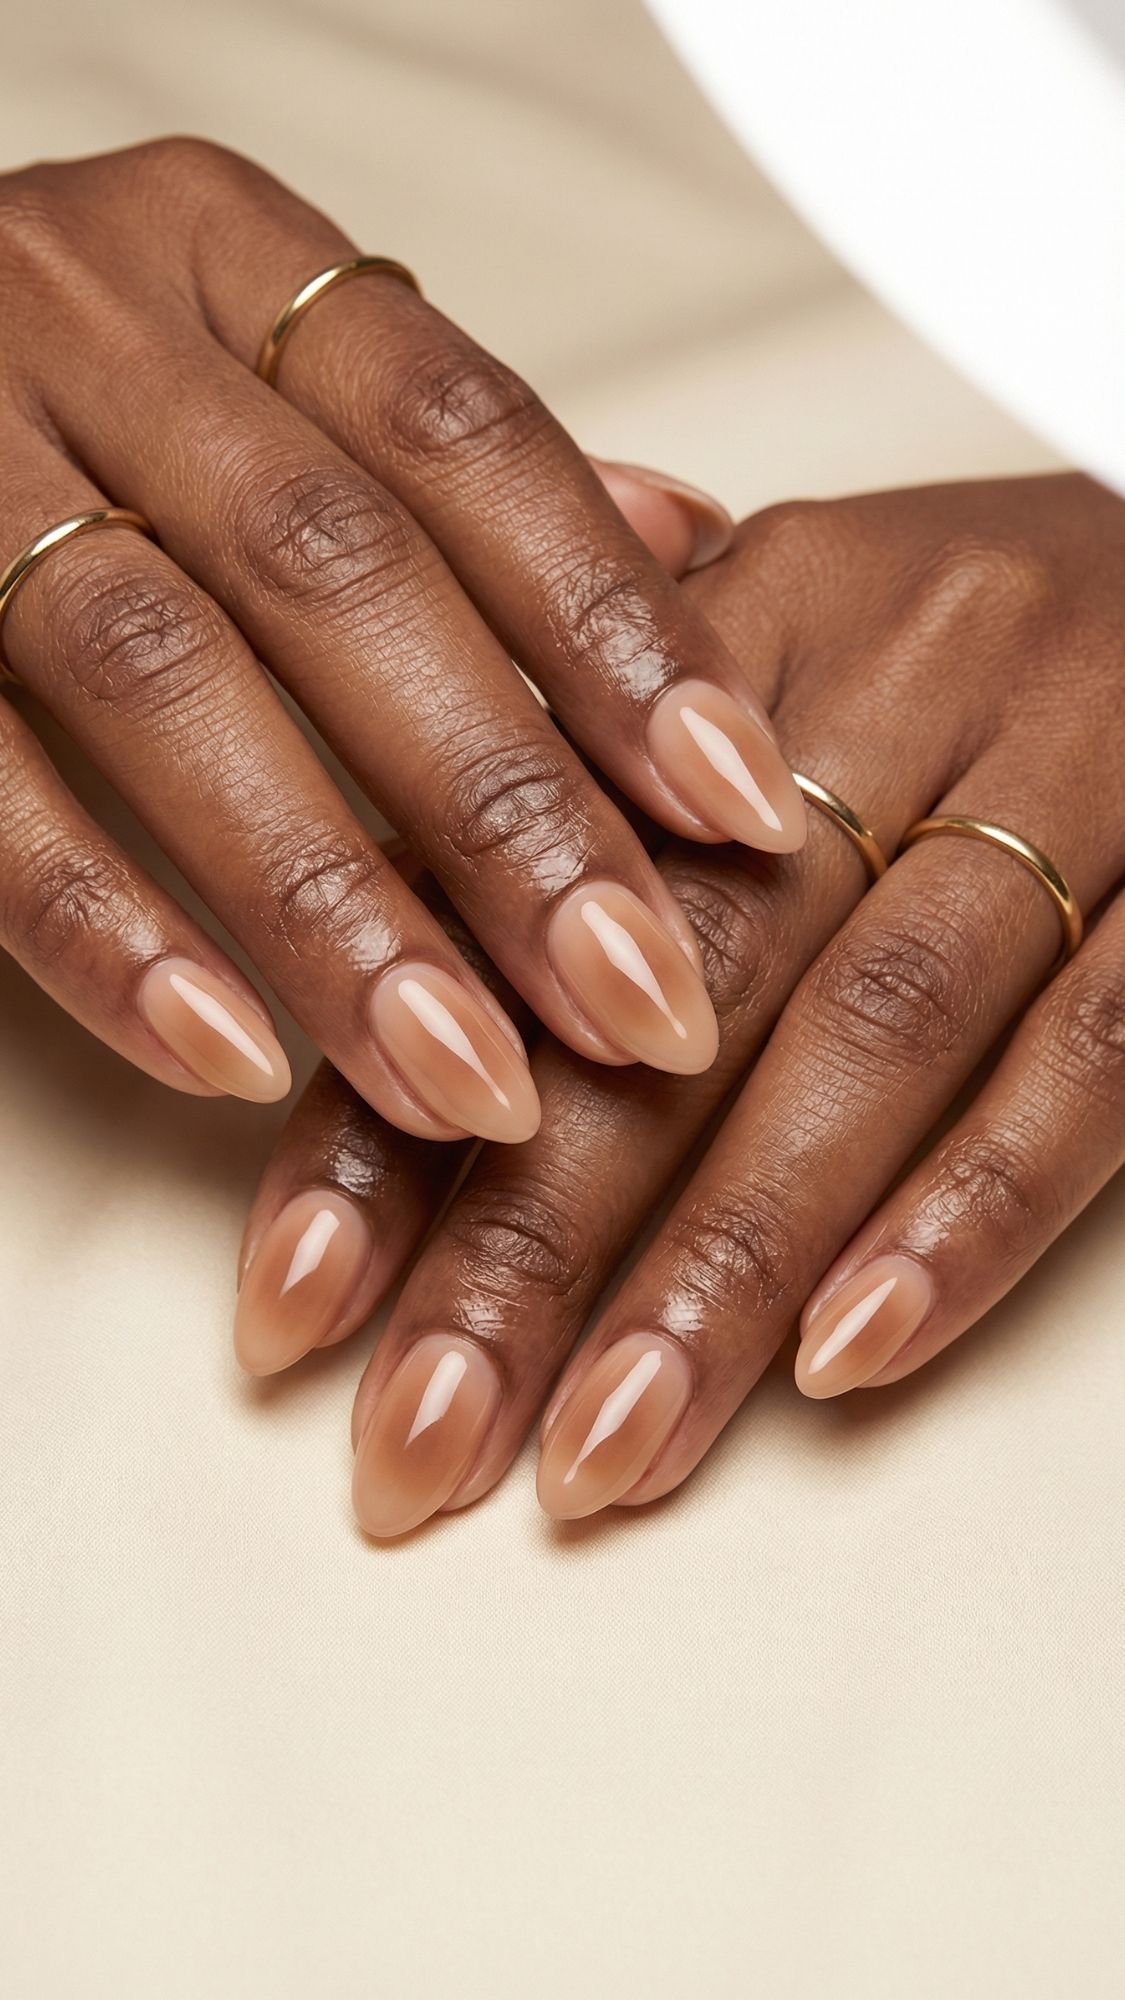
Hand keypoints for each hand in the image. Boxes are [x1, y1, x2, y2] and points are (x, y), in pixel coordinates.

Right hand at [0, 137, 805, 1145]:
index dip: (614, 628)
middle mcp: (87, 329)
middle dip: (504, 811)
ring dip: (335, 907)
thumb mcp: (261, 355)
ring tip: (469, 1081)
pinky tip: (235, 1054)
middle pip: (337, 578)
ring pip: (165, 686)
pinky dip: (107, 931)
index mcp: (227, 257)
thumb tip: (691, 542)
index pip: (466, 439)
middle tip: (637, 999)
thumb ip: (455, 462)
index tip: (740, 807)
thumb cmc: (76, 368)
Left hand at [235, 472, 1123, 1535]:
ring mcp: (1082, 770)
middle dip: (529, 1232)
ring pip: (870, 1032)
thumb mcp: (807, 627)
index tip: (294, 1304)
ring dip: (722, 1260)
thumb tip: (399, 868)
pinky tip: (845, 1358)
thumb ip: (606, 747)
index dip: (394, 1100)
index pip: (526, 881)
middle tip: (420, 1436)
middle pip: (678, 976)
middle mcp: (904, 672)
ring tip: (603, 1450)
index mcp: (762, 607)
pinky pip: (1092, 1055)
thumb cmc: (997, 631)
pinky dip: (967, 1211)